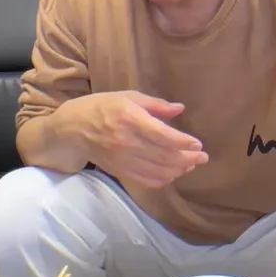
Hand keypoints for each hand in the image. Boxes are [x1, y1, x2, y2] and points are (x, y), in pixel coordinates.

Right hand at [60, 91, 208, 188]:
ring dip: (178, 170)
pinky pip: (146, 180)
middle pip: (164, 155)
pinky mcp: (119, 170)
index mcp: (130, 119)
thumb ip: (155, 104)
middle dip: (188, 158)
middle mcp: (127, 141)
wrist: (72, 128)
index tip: (198, 144)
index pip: (162, 135)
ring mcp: (122, 159)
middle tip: (203, 156)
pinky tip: (173, 174)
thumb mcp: (128, 96)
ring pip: (157, 171)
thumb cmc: (102, 106)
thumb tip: (180, 109)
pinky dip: (163, 179)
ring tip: (191, 164)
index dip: (183, 142)